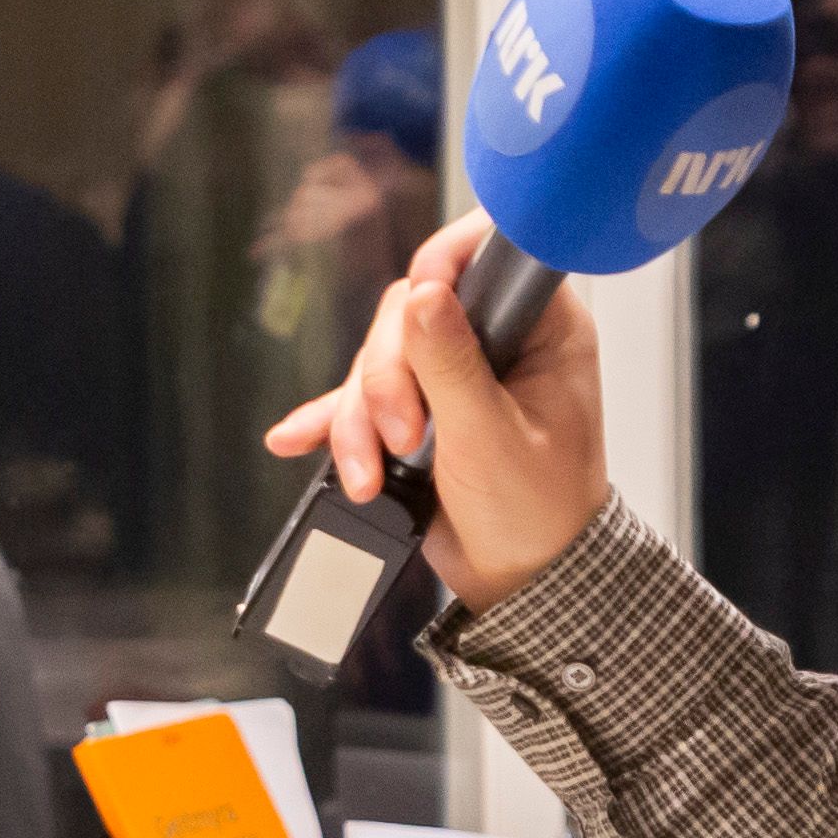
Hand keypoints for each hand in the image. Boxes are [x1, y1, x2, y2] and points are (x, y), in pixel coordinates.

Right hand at [260, 212, 607, 611]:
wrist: (520, 580)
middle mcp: (495, 339)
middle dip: (388, 380)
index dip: (443, 267)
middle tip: (402, 437)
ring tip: (368, 476)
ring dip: (360, 420)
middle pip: (409, 314)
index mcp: (540, 329)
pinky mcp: (416, 408)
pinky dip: (332, 421)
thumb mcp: (492, 438)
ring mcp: (451, 372)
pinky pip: (359, 398)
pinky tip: (297, 438)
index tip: (418, 307)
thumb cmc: (537, 514)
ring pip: (377, 358)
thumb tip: (424, 295)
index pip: (487, 256)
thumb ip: (454, 365)